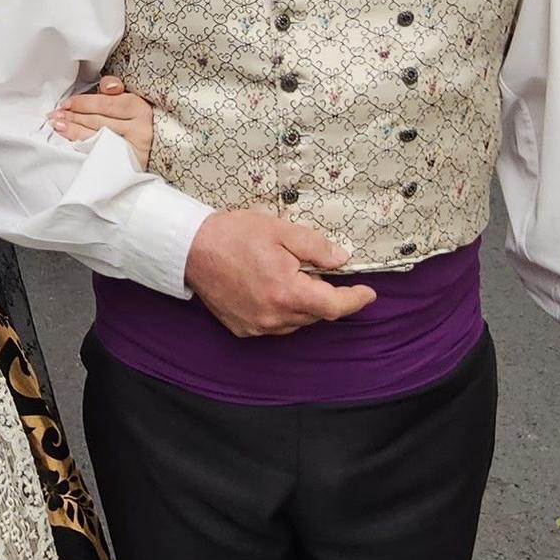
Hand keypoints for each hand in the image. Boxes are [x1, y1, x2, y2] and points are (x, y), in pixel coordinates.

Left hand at [52, 75, 153, 167]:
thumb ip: (115, 89)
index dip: (83, 103)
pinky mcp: (126, 163)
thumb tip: (105, 86)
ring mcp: (132, 148)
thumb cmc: (136, 119)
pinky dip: (82, 145)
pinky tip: (70, 140)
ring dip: (73, 130)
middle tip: (55, 114)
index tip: (67, 103)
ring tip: (58, 125)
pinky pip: (99, 153)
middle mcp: (138, 129)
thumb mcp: (130, 100)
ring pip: (97, 137)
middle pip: (98, 120)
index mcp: (138, 108)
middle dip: (74, 116)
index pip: (106, 103)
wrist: (156, 145)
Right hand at [183, 209, 377, 336]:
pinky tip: (273, 291)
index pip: (334, 306)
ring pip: (296, 322)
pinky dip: (282, 311)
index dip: (355, 301)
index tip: (368, 293)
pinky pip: (274, 325)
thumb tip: (342, 260)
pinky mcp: (242, 328)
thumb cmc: (234, 234)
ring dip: (304, 305)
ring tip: (292, 278)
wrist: (190, 248)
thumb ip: (316, 247)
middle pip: (316, 314)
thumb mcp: (281, 230)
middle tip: (321, 272)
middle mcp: (273, 316)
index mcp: (287, 292)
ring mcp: (256, 326)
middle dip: (326, 296)